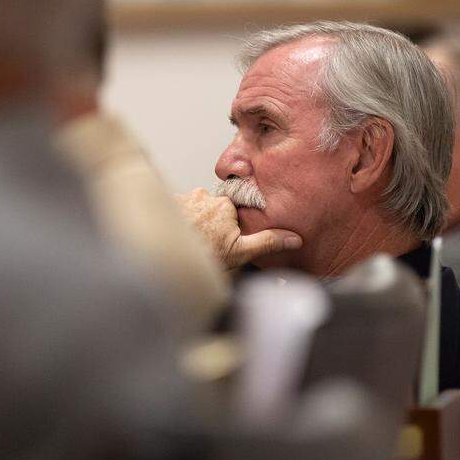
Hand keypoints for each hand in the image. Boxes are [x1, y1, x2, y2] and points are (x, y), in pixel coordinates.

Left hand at [175, 188, 301, 268]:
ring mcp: (182, 198)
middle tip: (208, 241)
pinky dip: (177, 219)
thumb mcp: (241, 252)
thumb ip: (268, 241)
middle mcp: (203, 196)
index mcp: (224, 204)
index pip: (231, 207)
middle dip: (210, 220)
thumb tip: (294, 238)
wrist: (168, 263)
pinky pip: (175, 208)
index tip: (224, 234)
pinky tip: (178, 234)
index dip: (228, 222)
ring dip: (193, 219)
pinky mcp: (165, 203)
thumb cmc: (205, 258)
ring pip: (193, 207)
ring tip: (192, 239)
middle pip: (211, 206)